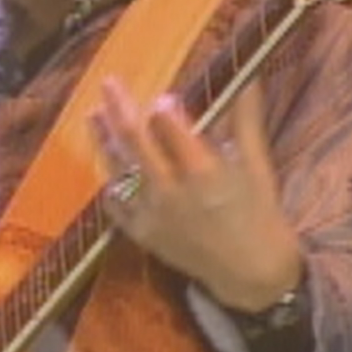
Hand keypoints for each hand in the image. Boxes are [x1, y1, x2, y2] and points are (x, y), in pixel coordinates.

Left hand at [88, 76, 302, 311]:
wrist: (251, 275)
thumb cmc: (258, 214)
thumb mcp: (257, 166)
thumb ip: (246, 120)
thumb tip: (247, 77)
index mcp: (202, 172)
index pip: (169, 128)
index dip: (164, 109)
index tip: (161, 95)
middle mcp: (171, 191)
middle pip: (134, 141)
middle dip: (120, 108)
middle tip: (109, 83)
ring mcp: (151, 214)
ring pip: (118, 168)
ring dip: (104, 139)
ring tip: (93, 115)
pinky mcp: (141, 234)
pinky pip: (116, 204)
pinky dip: (110, 184)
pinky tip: (106, 164)